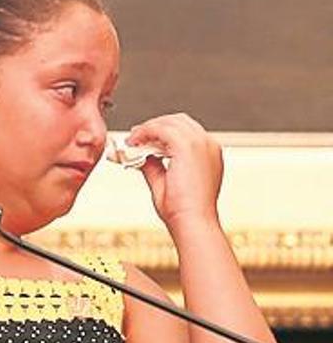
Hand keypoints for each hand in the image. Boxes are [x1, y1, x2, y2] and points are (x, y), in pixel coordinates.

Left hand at [127, 113, 222, 228]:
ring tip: (132, 140)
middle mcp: (208, 145)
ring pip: (170, 122)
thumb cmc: (182, 210)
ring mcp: (201, 144)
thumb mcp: (164, 181)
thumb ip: (153, 165)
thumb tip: (140, 155)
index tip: (143, 138)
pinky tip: (134, 142)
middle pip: (179, 121)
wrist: (192, 221)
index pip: (185, 131)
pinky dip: (145, 132)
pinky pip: (162, 129)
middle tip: (135, 136)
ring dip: (148, 128)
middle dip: (155, 126)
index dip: (162, 131)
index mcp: (209, 154)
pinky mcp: (188, 146)